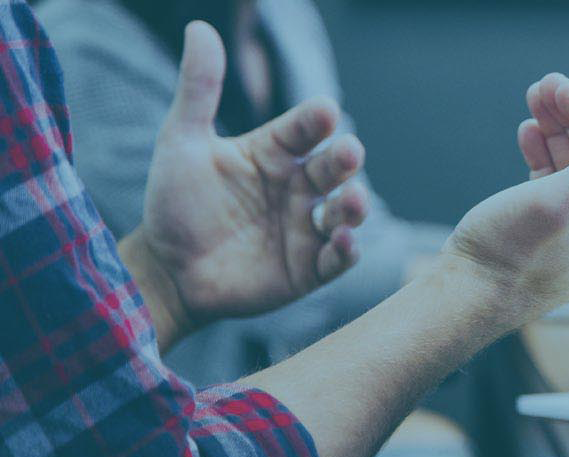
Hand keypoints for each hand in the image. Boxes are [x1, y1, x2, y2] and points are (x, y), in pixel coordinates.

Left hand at [129, 22, 368, 335]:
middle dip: (344, 159)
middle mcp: (295, 187)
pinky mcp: (306, 269)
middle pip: (332, 167)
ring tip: (351, 200)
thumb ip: (198, 89)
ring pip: (343, 212)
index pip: (303, 129)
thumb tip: (199, 27)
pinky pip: (335, 259)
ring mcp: (304, 228)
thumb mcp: (181, 143)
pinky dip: (345, 251)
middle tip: (347, 152)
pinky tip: (342, 241)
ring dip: (354, 206)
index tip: (324, 112)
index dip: (315, 120)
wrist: (166, 270)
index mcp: (273, 153)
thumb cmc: (175, 204)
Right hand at [443, 74, 568, 324]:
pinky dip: (544, 156)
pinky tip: (528, 135)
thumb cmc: (505, 258)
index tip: (557, 88)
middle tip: (542, 87)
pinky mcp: (553, 233)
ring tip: (532, 103)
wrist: (464, 299)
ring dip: (557, 131)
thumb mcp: (556, 204)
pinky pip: (558, 184)